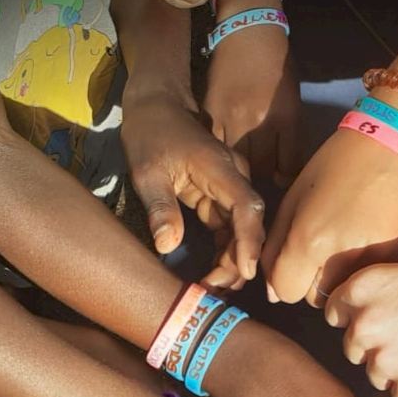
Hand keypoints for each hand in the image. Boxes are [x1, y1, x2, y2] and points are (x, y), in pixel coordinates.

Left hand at [123, 92, 264, 281]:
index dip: (250, 242)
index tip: (246, 272)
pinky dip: (224, 254)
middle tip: (213, 290)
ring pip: (240, 233)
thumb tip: (167, 246)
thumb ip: (160, 208)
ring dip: (231, 262)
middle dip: (236, 262)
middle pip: (248, 226)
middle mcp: (234, 179)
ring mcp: (229, 189)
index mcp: (219, 169)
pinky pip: (229, 231)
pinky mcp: (221, 198)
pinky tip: (213, 275)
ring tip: (212, 289)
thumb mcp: (147, 172)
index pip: (247, 208)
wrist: (156, 106)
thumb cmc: (150, 134)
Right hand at [204, 24, 302, 187]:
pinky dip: (221, 153)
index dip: (286, 177)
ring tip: (243, 163)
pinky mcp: (210, 113)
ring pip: (236, 162)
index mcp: (285, 116)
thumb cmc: (277, 62)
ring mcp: (231, 118)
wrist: (247, 30)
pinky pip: (216, 146)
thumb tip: (285, 168)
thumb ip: (290, 133)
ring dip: (242, 167)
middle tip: (262, 169)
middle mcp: (258, 121)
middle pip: (261, 168)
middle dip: (264, 173)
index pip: (287, 165)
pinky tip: (224, 152)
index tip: (283, 178)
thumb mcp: (293, 98)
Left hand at [263, 127, 397, 305]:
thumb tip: (273, 293)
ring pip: (349, 293)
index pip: (286, 293)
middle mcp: (343, 258)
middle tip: (328, 248)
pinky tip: (376, 241)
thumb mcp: (295, 198)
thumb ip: (277, 248)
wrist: (397, 141)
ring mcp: (378, 261)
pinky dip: (373, 270)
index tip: (298, 261)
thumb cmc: (338, 164)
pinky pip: (378, 282)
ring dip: (344, 279)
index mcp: (310, 240)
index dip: (287, 279)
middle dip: (315, 281)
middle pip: (317, 299)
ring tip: (353, 244)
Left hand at [326, 249, 397, 396]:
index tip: (373, 320)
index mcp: (367, 287)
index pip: (335, 310)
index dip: (353, 316)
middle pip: (353, 347)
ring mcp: (388, 361)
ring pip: (376, 374)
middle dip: (376, 344)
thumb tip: (368, 309)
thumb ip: (386, 290)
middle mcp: (368, 324)